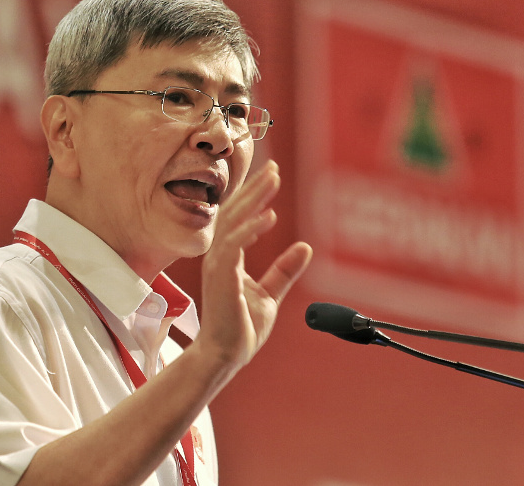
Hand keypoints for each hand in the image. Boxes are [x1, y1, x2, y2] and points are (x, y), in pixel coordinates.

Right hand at [197, 160, 312, 368]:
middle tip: (274, 168)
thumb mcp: (270, 294)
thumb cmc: (242, 327)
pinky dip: (249, 229)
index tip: (272, 175)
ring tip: (273, 181)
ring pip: (233, 223)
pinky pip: (233, 247)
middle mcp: (219, 257)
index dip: (254, 195)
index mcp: (227, 258)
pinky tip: (267, 216)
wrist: (226, 355)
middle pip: (234, 212)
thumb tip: (305, 246)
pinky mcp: (222, 279)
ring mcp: (218, 266)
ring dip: (253, 200)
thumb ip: (285, 270)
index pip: (238, 218)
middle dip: (255, 188)